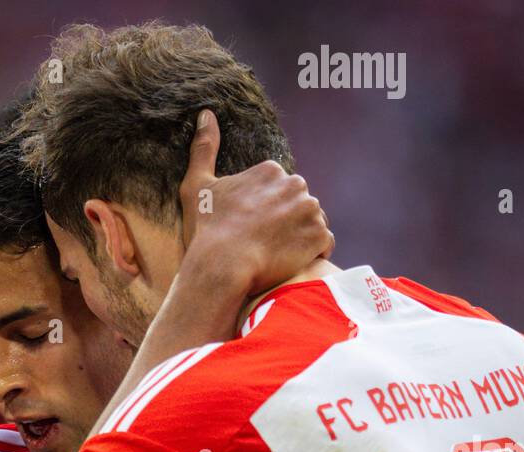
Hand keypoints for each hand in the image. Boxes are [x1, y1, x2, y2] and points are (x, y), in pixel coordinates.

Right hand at [179, 109, 333, 300]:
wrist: (222, 266)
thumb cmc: (208, 229)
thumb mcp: (197, 186)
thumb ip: (203, 148)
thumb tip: (206, 114)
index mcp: (271, 171)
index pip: (278, 190)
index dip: (265, 211)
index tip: (251, 228)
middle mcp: (296, 185)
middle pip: (298, 204)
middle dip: (287, 221)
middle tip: (264, 244)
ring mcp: (310, 210)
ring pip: (312, 223)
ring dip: (301, 237)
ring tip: (278, 255)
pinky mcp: (319, 237)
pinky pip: (325, 245)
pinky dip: (315, 254)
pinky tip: (294, 263)